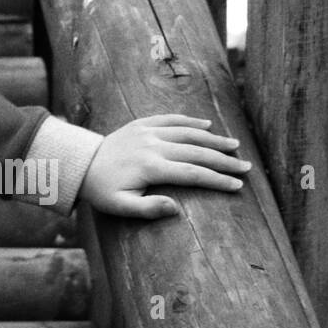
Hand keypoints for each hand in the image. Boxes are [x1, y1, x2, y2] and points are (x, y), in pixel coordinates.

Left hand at [79, 114, 251, 218]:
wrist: (80, 164)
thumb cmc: (102, 190)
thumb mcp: (120, 206)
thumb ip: (148, 209)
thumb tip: (175, 209)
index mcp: (151, 167)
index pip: (193, 173)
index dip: (217, 180)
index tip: (237, 186)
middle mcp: (152, 145)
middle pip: (196, 152)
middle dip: (224, 160)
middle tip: (247, 167)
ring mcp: (147, 132)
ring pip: (187, 132)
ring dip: (212, 139)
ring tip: (235, 146)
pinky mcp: (140, 124)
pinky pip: (169, 119)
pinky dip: (189, 120)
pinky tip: (206, 125)